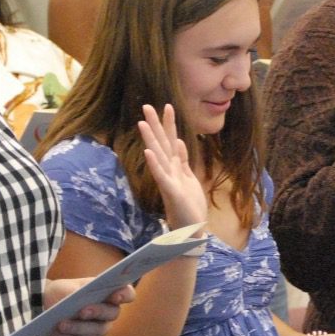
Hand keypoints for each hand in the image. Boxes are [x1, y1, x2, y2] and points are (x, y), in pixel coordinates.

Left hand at [44, 280, 135, 335]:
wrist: (49, 305)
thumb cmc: (62, 292)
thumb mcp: (66, 287)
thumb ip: (74, 293)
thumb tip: (77, 303)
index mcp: (109, 292)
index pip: (127, 294)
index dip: (125, 295)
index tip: (116, 295)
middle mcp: (110, 311)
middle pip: (112, 313)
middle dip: (98, 312)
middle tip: (82, 311)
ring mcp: (102, 328)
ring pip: (98, 331)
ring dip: (78, 328)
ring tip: (61, 324)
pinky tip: (57, 335)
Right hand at [137, 104, 207, 230]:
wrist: (191, 230)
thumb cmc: (189, 205)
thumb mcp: (189, 178)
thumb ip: (183, 161)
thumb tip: (180, 142)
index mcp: (175, 167)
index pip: (171, 140)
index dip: (169, 124)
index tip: (167, 105)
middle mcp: (169, 171)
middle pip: (161, 143)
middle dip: (155, 125)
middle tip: (146, 106)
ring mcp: (168, 180)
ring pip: (158, 156)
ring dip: (150, 139)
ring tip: (143, 123)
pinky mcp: (170, 191)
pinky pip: (161, 176)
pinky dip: (154, 164)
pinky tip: (148, 152)